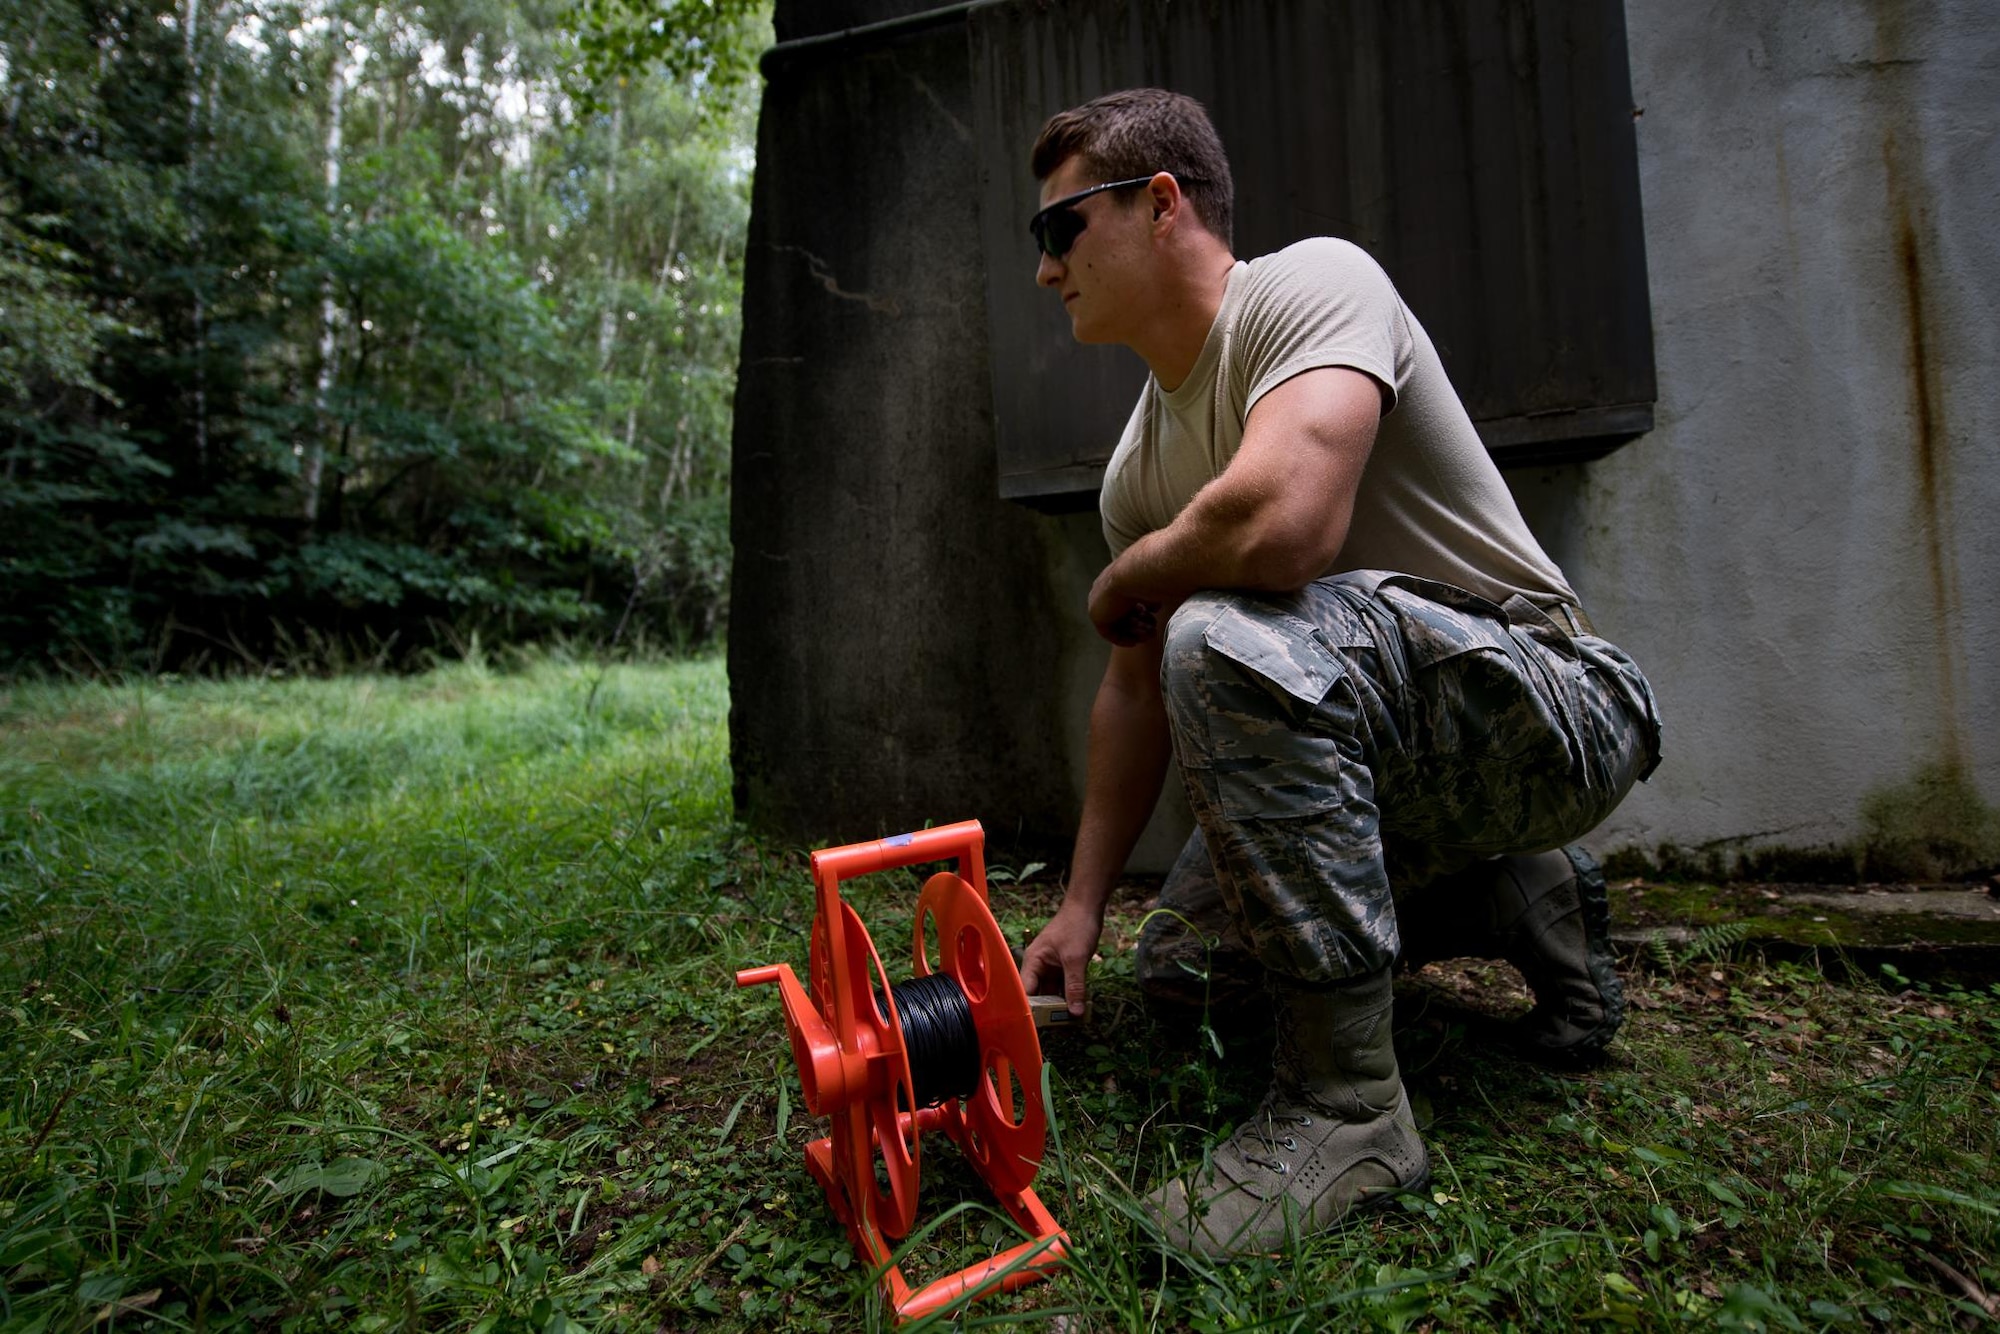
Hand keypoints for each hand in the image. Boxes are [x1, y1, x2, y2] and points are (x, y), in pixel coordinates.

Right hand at [1017, 898, 1103, 1016]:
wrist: (1087, 906)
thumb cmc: (1076, 925)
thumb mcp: (1076, 958)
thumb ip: (1075, 986)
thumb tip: (1075, 1012)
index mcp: (1033, 961)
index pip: (1026, 991)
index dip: (1030, 1009)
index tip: (1037, 1027)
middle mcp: (1039, 966)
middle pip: (1039, 995)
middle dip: (1048, 1010)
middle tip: (1057, 1028)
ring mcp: (1051, 967)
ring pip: (1052, 992)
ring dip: (1060, 1005)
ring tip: (1068, 1023)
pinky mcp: (1063, 967)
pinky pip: (1064, 986)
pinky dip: (1070, 995)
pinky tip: (1077, 1007)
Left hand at [1088, 567, 1159, 645]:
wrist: (1134, 574)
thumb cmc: (1147, 575)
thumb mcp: (1150, 586)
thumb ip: (1149, 597)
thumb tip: (1155, 608)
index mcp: (1112, 579)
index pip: (1124, 601)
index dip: (1139, 612)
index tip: (1151, 618)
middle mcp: (1102, 590)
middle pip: (1120, 613)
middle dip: (1137, 624)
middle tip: (1151, 631)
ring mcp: (1097, 603)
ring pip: (1116, 623)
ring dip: (1132, 632)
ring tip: (1146, 637)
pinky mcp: (1096, 616)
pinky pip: (1108, 633)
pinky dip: (1122, 639)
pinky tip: (1135, 642)